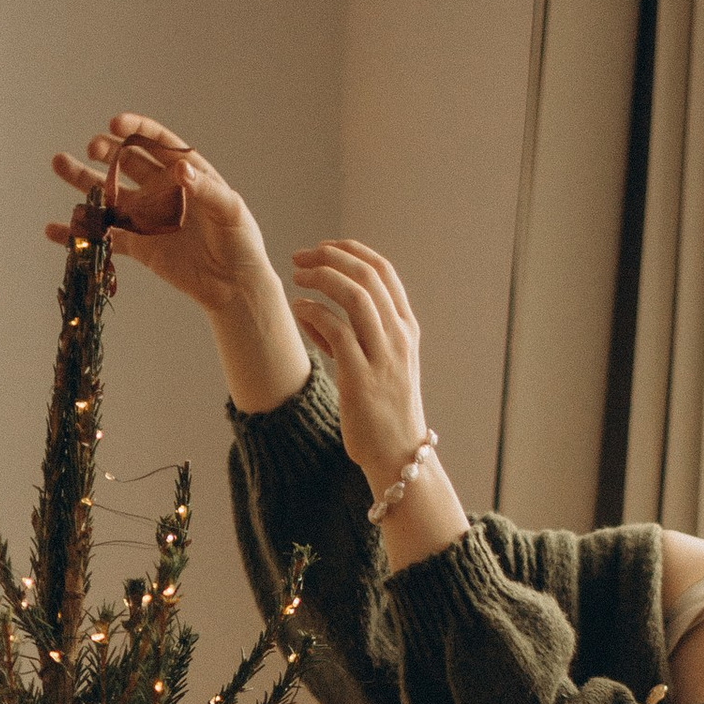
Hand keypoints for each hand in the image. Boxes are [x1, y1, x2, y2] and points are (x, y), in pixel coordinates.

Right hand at [47, 116, 271, 317]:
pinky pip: (106, 235)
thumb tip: (182, 170)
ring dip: (83, 179)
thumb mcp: (230, 211)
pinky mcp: (139, 245)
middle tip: (93, 148)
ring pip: (110, 193)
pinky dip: (80, 233)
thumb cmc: (240, 242)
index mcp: (186, 172)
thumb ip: (206, 190)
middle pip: (127, 161)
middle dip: (108, 151)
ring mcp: (147, 216)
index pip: (156, 142)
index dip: (135, 129)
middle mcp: (162, 188)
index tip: (115, 124)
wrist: (234, 286)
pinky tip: (54, 229)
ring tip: (58, 163)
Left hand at [286, 239, 431, 498]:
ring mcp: (384, 357)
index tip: (323, 247)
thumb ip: (349, 336)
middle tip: (300, 256)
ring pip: (357, 296)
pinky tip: (298, 310)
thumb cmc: (382, 411)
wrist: (398, 455)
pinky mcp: (362, 378)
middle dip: (331, 257)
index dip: (351, 251)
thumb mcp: (376, 365)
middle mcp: (399, 337)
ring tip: (297, 276)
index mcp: (406, 328)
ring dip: (323, 278)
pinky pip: (337, 331)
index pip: (383, 271)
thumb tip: (311, 311)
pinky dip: (315, 313)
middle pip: (368, 276)